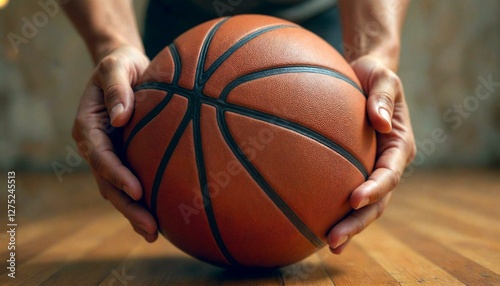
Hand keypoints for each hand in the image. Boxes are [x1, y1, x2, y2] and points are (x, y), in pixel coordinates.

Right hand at [72, 46, 157, 241]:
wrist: (125, 68)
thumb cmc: (121, 64)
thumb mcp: (116, 65)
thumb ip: (116, 88)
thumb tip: (121, 118)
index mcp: (89, 126)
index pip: (101, 155)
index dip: (117, 174)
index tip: (137, 189)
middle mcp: (96, 145)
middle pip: (108, 183)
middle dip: (128, 206)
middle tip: (150, 228)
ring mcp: (110, 154)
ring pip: (118, 190)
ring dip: (134, 212)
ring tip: (154, 233)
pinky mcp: (126, 157)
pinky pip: (131, 183)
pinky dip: (143, 201)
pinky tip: (161, 218)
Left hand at [327, 55, 415, 253]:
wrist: (365, 77)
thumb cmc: (375, 75)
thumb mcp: (384, 77)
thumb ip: (383, 97)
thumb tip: (379, 122)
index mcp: (399, 145)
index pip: (389, 173)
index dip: (375, 189)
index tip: (355, 198)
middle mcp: (386, 163)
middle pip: (377, 202)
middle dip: (357, 222)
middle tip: (334, 239)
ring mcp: (370, 169)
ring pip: (362, 205)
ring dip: (347, 225)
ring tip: (328, 243)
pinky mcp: (353, 169)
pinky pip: (343, 191)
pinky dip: (333, 209)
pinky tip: (311, 221)